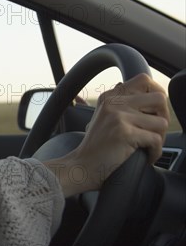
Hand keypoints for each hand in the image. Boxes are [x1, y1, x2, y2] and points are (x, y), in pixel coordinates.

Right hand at [44, 73, 169, 196]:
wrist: (82, 166)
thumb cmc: (97, 147)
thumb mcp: (106, 118)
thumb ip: (123, 105)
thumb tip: (151, 93)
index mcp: (110, 97)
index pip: (144, 80)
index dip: (156, 93)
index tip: (156, 110)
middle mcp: (114, 103)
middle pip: (159, 98)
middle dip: (163, 116)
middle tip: (154, 132)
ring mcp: (119, 117)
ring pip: (161, 122)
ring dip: (159, 138)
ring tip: (147, 146)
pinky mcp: (125, 133)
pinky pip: (156, 140)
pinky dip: (155, 153)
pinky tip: (145, 157)